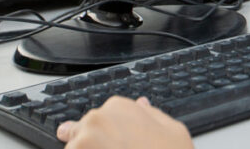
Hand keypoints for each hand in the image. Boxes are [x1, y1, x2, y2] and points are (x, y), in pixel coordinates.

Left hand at [57, 97, 192, 148]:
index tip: (122, 145)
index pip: (104, 117)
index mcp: (119, 106)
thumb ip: (152, 114)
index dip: (113, 135)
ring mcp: (80, 145)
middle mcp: (96, 121)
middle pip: (83, 133)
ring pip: (75, 148)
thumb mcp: (174, 131)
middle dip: (96, 145)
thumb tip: (142, 104)